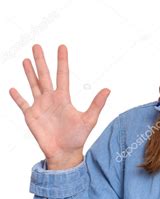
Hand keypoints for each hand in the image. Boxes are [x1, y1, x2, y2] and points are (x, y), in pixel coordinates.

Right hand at [9, 44, 110, 169]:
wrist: (65, 152)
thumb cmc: (78, 137)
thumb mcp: (89, 119)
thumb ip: (97, 104)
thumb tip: (108, 89)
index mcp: (64, 98)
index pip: (62, 74)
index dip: (62, 61)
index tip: (62, 46)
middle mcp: (51, 99)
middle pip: (44, 75)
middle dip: (41, 60)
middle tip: (37, 45)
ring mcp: (40, 106)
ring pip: (33, 85)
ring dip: (29, 73)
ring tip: (26, 59)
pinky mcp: (31, 116)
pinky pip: (23, 104)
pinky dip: (17, 97)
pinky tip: (13, 88)